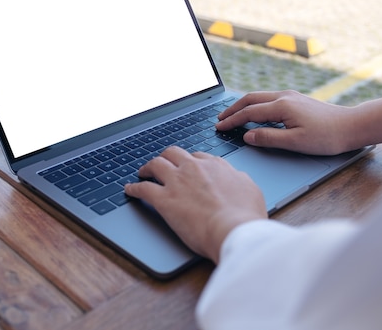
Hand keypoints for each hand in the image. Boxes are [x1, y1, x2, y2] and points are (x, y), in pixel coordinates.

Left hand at [124, 146, 266, 263]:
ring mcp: (177, 181)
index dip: (189, 161)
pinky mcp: (164, 200)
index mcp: (216, 165)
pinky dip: (134, 188)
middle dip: (166, 157)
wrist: (234, 229)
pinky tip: (129, 190)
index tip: (186, 167)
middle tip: (162, 164)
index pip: (198, 156)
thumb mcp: (251, 189)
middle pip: (173, 153)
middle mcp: (194, 168)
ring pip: (155, 164)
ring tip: (143, 173)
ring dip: (147, 168)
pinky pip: (142, 189)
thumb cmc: (245, 215)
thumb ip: (239, 180)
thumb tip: (235, 177)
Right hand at [216, 90, 353, 154]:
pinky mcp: (296, 99)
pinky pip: (268, 98)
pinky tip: (254, 112)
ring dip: (243, 105)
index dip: (232, 120)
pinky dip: (255, 104)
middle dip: (233, 108)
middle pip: (250, 99)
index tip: (218, 126)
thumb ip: (269, 138)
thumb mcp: (295, 142)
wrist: (351, 126)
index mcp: (282, 106)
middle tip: (219, 118)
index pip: (249, 113)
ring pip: (259, 96)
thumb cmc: (326, 137)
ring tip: (232, 114)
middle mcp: (284, 97)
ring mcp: (291, 96)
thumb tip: (247, 136)